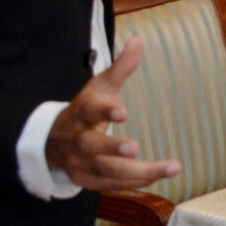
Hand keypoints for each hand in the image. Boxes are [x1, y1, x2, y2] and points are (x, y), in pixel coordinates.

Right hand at [47, 38, 180, 192]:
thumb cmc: (86, 109)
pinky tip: (160, 175)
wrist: (53, 140)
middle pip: (92, 146)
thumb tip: (139, 40)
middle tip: (136, 148)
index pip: (89, 111)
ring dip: (138, 172)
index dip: (105, 112)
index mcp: (81, 113)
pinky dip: (136, 182)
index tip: (123, 112)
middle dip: (113, 148)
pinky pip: (112, 185)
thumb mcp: (100, 85)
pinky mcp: (87, 180)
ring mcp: (80, 162)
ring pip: (106, 171)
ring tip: (172, 167)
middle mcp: (78, 140)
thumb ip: (121, 67)